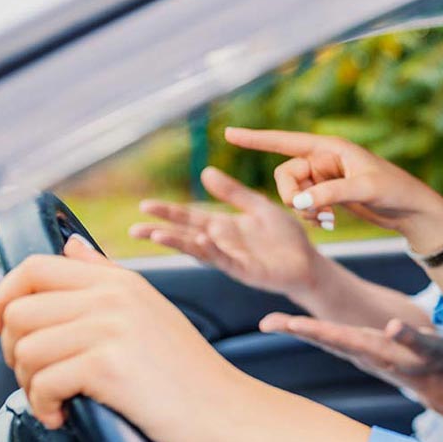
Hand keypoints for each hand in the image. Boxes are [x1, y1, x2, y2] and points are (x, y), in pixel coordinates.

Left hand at [0, 236, 250, 441]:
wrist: (224, 409)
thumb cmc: (186, 370)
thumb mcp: (148, 309)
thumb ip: (105, 276)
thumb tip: (71, 246)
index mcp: (120, 280)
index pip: (34, 268)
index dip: (3, 298)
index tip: (5, 329)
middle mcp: (115, 297)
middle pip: (19, 311)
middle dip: (14, 352)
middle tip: (38, 375)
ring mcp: (112, 329)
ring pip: (25, 350)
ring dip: (28, 384)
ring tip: (53, 398)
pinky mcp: (109, 366)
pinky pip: (43, 383)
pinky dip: (44, 407)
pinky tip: (62, 414)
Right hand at [128, 166, 327, 297]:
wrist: (308, 261)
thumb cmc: (284, 236)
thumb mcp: (257, 206)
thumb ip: (233, 192)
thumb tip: (205, 171)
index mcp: (223, 227)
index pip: (190, 217)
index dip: (168, 212)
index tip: (144, 206)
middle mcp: (223, 243)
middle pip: (186, 235)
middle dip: (161, 231)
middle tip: (134, 228)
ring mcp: (232, 258)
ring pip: (200, 250)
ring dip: (179, 243)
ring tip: (157, 235)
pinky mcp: (247, 270)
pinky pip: (226, 259)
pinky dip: (212, 250)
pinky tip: (200, 240)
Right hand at [224, 127, 442, 250]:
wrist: (412, 211)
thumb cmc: (396, 191)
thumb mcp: (365, 190)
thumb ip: (330, 194)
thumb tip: (296, 203)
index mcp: (331, 148)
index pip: (286, 141)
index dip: (256, 139)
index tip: (229, 134)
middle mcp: (324, 160)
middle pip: (286, 175)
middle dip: (292, 196)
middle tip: (312, 214)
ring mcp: (325, 178)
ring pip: (293, 193)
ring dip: (303, 210)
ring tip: (328, 221)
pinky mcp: (329, 195)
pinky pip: (305, 205)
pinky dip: (312, 215)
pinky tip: (330, 223)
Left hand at [259, 313, 442, 403]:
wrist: (436, 380)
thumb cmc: (435, 359)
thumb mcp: (430, 347)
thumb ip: (411, 337)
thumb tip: (393, 325)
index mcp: (375, 349)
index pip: (340, 337)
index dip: (317, 330)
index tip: (293, 324)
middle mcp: (361, 352)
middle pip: (323, 339)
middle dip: (296, 330)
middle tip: (267, 322)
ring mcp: (359, 353)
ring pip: (324, 340)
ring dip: (299, 330)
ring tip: (272, 322)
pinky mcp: (361, 350)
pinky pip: (332, 339)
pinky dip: (313, 331)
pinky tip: (298, 326)